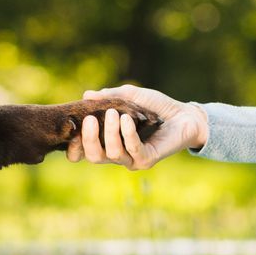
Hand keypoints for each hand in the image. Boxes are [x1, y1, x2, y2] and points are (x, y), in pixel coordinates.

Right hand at [67, 85, 206, 170]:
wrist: (184, 114)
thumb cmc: (155, 106)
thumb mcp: (129, 96)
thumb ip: (108, 97)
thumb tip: (86, 95)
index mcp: (107, 141)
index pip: (83, 153)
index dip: (74, 147)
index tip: (71, 130)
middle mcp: (117, 153)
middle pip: (94, 156)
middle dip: (89, 139)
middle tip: (91, 119)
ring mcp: (132, 159)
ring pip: (112, 153)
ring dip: (110, 132)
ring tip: (113, 113)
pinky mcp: (147, 160)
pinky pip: (133, 150)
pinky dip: (127, 133)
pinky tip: (127, 118)